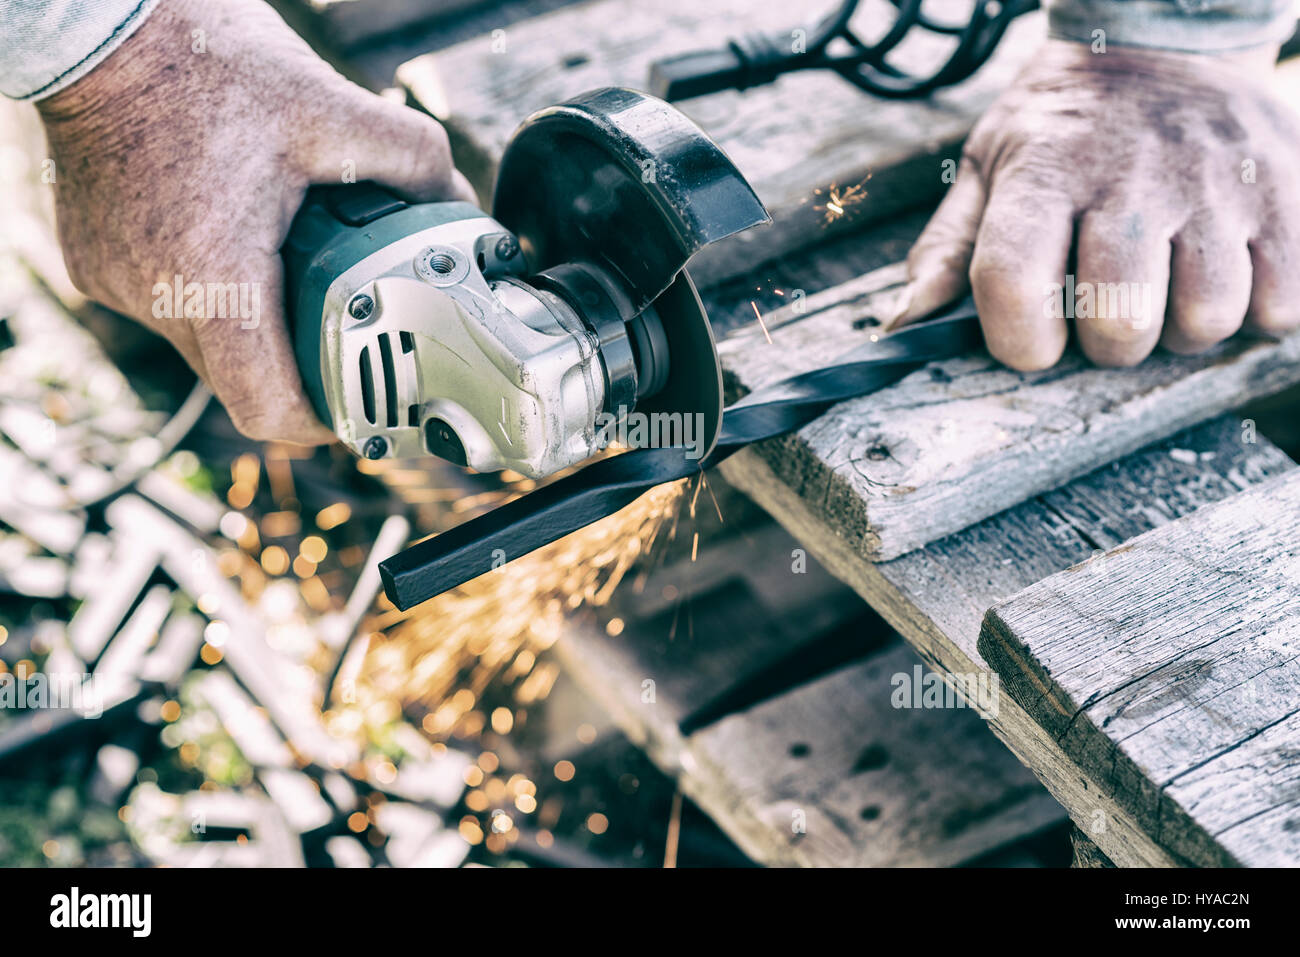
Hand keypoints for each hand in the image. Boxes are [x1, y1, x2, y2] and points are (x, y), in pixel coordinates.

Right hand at [37, 0, 473, 442]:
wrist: (97, 23)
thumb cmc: (202, 59)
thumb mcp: (329, 106)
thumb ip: (413, 161)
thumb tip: (459, 203)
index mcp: (213, 275)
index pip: (265, 406)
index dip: (320, 422)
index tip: (357, 408)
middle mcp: (154, 294)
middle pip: (242, 376)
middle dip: (298, 362)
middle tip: (345, 330)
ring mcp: (116, 282)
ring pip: (205, 342)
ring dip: (253, 322)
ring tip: (291, 272)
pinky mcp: (95, 262)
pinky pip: (168, 304)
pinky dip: (210, 289)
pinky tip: (236, 239)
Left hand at [890, 38, 1299, 370]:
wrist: (1166, 38)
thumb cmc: (1065, 123)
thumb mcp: (989, 163)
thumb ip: (948, 249)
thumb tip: (902, 325)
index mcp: (1046, 174)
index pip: (1013, 283)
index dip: (1017, 340)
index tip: (1031, 342)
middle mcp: (1131, 178)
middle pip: (1118, 321)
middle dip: (1106, 343)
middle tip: (1107, 311)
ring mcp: (1215, 185)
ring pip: (1205, 319)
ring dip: (1181, 330)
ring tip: (1168, 291)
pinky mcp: (1285, 193)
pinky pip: (1283, 303)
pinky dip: (1257, 311)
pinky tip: (1227, 277)